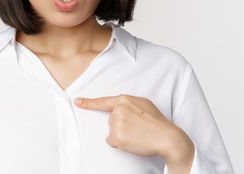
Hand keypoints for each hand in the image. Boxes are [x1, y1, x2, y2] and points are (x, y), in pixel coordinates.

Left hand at [74, 94, 194, 166]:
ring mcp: (116, 123)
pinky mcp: (115, 136)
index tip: (77, 101)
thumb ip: (129, 103)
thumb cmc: (158, 122)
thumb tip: (119, 108)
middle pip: (111, 120)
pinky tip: (132, 141)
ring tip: (137, 134)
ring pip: (112, 131)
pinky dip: (120, 144)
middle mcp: (118, 110)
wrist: (167, 137)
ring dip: (121, 135)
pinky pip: (112, 141)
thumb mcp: (144, 104)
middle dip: (121, 125)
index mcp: (125, 99)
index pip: (103, 101)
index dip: (88, 102)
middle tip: (137, 127)